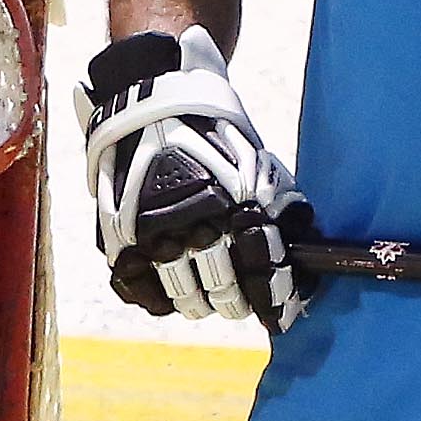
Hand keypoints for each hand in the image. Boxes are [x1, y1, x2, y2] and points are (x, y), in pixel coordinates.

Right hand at [81, 29, 313, 327]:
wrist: (150, 106)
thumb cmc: (212, 137)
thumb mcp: (257, 164)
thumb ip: (279, 209)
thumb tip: (303, 254)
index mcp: (234, 206)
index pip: (260, 273)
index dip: (272, 300)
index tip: (276, 314)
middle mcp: (194, 225)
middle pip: (222, 292)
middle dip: (236, 302)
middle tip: (238, 302)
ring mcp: (152, 235)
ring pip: (183, 298)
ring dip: (199, 304)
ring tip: (204, 298)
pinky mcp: (118, 238)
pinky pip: (138, 290)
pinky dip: (155, 299)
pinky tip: (166, 294)